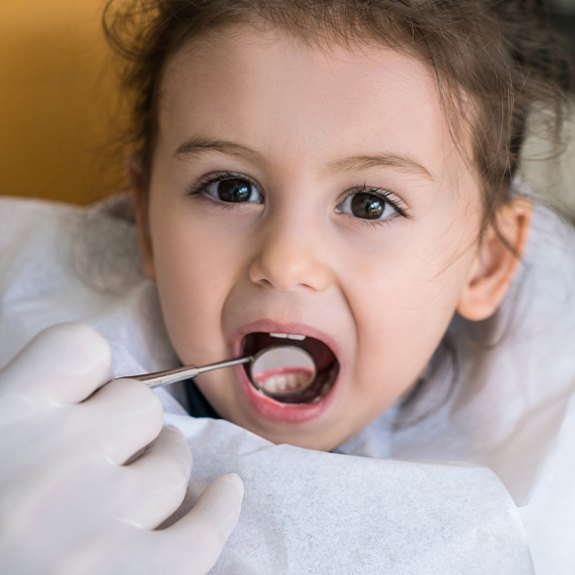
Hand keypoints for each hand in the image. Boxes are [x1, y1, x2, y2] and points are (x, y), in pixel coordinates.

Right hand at [0, 323, 242, 574]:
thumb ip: (17, 421)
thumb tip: (77, 400)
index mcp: (1, 423)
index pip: (79, 347)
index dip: (88, 371)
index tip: (84, 396)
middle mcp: (51, 462)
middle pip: (138, 405)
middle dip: (128, 426)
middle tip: (107, 455)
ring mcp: (95, 525)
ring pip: (170, 462)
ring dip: (162, 469)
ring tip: (134, 491)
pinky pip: (202, 531)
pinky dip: (219, 510)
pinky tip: (225, 494)